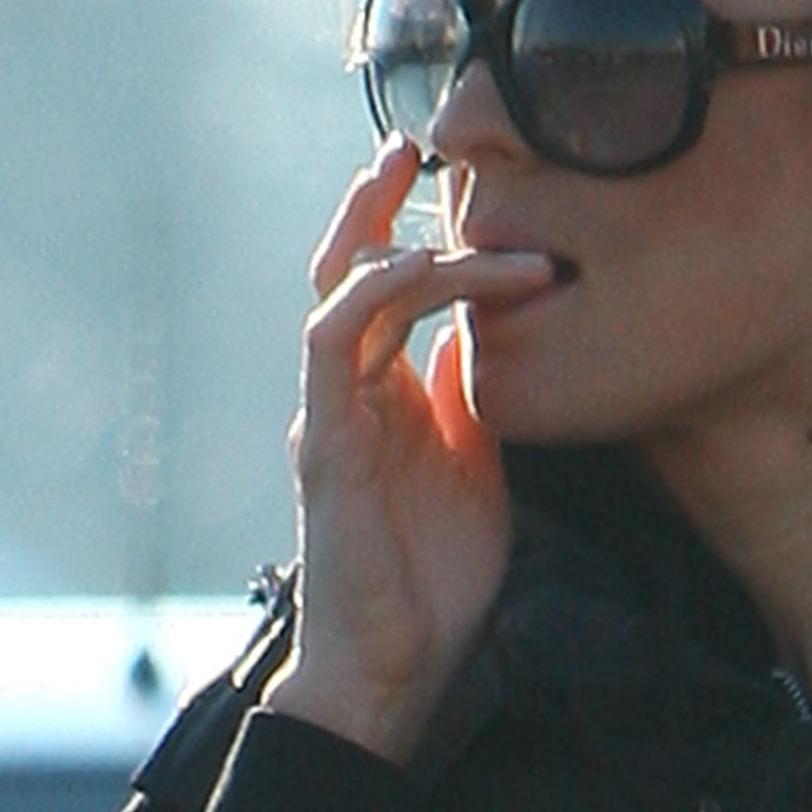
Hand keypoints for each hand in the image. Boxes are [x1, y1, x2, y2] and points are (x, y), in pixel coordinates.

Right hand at [262, 136, 554, 762]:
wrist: (400, 663)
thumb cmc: (437, 576)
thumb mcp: (478, 467)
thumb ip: (473, 400)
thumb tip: (486, 335)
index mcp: (384, 397)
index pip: (384, 293)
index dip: (409, 233)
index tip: (454, 186)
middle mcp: (347, 394)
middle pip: (346, 275)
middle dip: (374, 206)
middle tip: (416, 148)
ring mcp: (330, 415)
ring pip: (343, 296)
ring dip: (402, 248)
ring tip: (450, 209)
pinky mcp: (325, 444)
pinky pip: (334, 347)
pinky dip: (375, 299)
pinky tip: (426, 274)